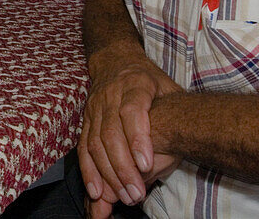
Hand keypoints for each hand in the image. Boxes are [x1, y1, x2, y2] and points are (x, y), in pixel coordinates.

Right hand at [79, 48, 182, 207]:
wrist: (116, 62)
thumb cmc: (151, 82)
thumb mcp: (170, 91)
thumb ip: (174, 119)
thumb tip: (175, 154)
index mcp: (135, 83)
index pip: (132, 111)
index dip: (138, 138)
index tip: (146, 165)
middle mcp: (110, 94)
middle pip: (111, 133)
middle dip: (123, 167)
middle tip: (136, 193)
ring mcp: (94, 107)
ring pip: (96, 143)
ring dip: (108, 174)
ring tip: (123, 196)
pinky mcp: (85, 120)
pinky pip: (83, 148)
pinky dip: (89, 171)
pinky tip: (97, 191)